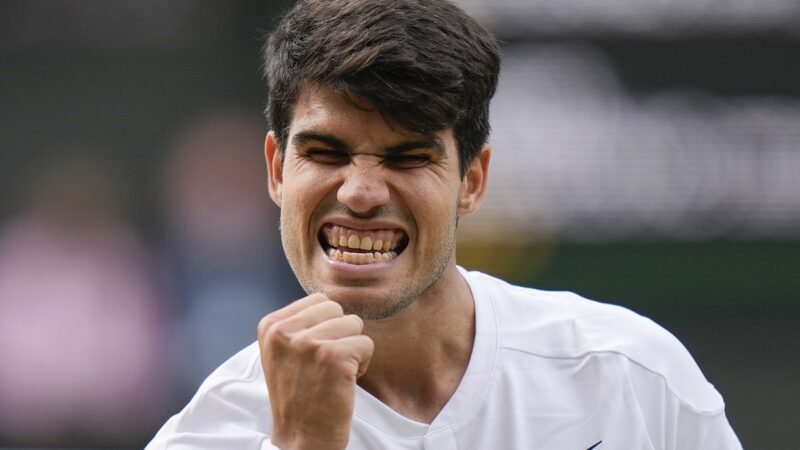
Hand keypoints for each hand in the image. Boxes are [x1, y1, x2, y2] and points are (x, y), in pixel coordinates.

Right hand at [258, 294, 374, 449]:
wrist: (301, 439)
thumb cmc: (299, 395)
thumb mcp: (283, 352)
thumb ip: (299, 324)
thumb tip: (330, 301)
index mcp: (270, 325)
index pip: (319, 300)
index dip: (325, 327)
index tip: (312, 356)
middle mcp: (285, 331)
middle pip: (337, 309)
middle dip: (340, 335)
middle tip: (325, 366)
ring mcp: (308, 343)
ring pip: (354, 324)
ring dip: (352, 349)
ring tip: (333, 374)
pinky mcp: (333, 357)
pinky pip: (367, 344)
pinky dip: (363, 364)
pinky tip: (344, 382)